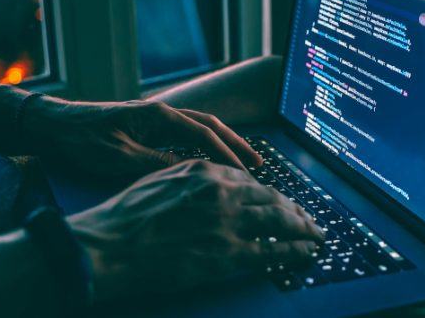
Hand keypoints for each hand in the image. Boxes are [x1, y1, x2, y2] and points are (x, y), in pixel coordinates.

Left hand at [23, 96, 262, 177]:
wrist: (52, 125)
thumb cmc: (81, 140)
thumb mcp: (118, 157)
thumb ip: (156, 164)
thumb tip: (190, 174)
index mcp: (159, 116)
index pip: (204, 135)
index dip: (227, 156)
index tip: (245, 175)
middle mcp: (162, 112)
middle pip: (210, 125)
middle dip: (236, 143)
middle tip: (259, 162)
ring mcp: (155, 118)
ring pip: (199, 128)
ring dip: (222, 142)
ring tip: (242, 160)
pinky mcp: (147, 126)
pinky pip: (185, 134)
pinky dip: (204, 145)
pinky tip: (208, 159)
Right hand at [68, 159, 323, 300]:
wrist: (107, 246)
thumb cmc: (126, 216)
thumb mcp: (161, 180)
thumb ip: (193, 179)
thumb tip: (217, 185)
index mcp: (205, 170)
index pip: (250, 181)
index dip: (269, 195)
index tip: (279, 203)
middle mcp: (222, 190)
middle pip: (271, 198)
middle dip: (294, 210)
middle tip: (308, 219)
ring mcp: (228, 221)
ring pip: (280, 220)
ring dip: (303, 228)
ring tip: (316, 235)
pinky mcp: (228, 253)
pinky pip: (274, 250)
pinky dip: (295, 251)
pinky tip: (306, 253)